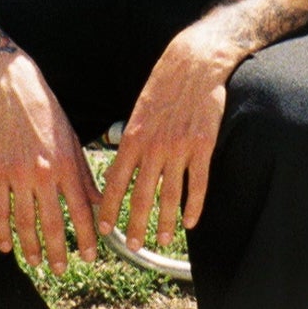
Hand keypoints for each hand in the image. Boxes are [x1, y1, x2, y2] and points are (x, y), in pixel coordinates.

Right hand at [0, 52, 100, 274]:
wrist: (14, 90)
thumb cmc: (47, 114)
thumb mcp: (72, 140)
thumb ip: (84, 175)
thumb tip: (98, 203)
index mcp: (67, 164)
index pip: (81, 209)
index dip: (87, 236)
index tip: (91, 255)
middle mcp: (44, 172)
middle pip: (53, 222)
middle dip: (59, 251)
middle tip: (60, 269)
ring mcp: (18, 174)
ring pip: (25, 222)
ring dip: (31, 246)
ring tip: (36, 262)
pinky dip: (2, 231)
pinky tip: (6, 246)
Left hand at [96, 27, 229, 248]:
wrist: (195, 62)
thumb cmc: (164, 84)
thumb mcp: (138, 109)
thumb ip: (131, 139)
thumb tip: (121, 167)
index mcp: (134, 136)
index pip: (116, 181)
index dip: (109, 208)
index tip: (104, 229)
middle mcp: (155, 146)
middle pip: (142, 196)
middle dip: (135, 226)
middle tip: (133, 246)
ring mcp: (180, 148)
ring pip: (170, 196)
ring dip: (164, 222)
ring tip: (160, 239)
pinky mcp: (203, 146)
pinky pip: (198, 185)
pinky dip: (194, 207)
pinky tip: (190, 221)